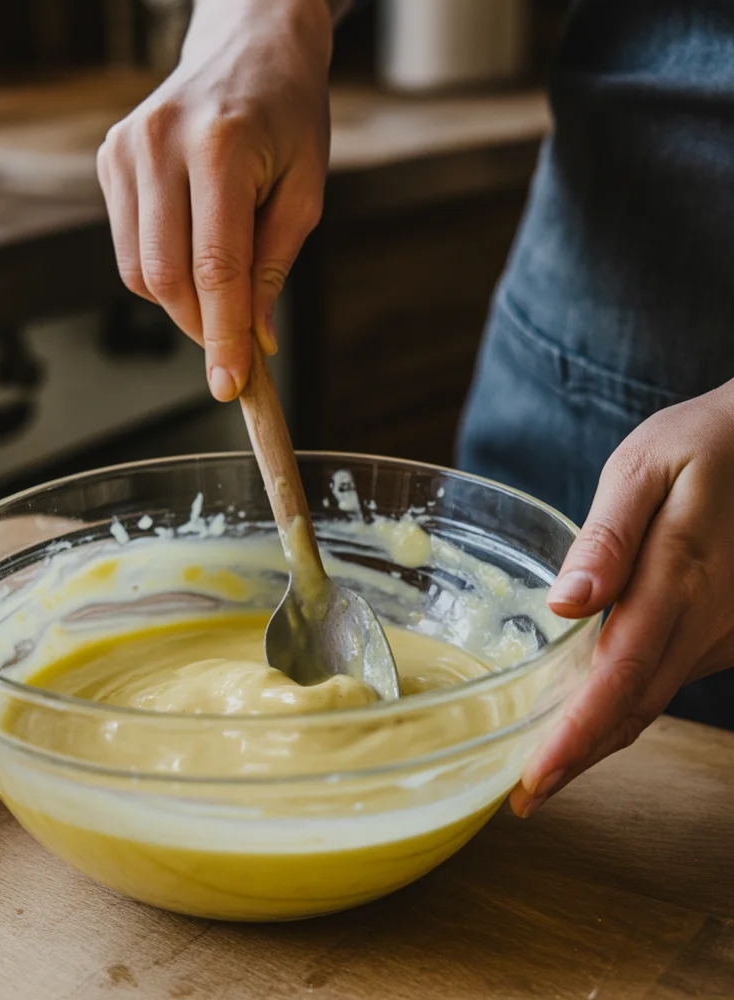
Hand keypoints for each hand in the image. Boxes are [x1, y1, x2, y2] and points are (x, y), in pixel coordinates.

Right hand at [97, 0, 331, 401]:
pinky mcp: (109, 157)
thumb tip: (252, 340)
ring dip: (181, 300)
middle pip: (164, 277)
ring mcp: (125, 149)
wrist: (249, 40)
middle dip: (201, 324)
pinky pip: (129, 243)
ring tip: (224, 279)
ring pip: (138, 269)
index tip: (231, 385)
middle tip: (235, 345)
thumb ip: (274, 264)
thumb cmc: (289, 114)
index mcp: (219, 148)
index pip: (214, 267)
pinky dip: (162, 266)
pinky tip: (195, 240)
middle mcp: (159, 144)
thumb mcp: (305, 188)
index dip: (222, 335)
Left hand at [511, 380, 733, 816]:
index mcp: (680, 579)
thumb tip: (565, 602)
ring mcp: (724, 632)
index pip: (619, 676)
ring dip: (603, 738)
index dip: (577, 736)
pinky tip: (593, 714)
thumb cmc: (703, 445)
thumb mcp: (647, 467)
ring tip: (548, 768)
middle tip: (527, 796)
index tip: (534, 779)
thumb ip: (610, 536)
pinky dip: (629, 705)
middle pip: (636, 706)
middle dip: (580, 757)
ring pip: (655, 701)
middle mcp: (708, 621)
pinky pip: (671, 678)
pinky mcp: (726, 631)